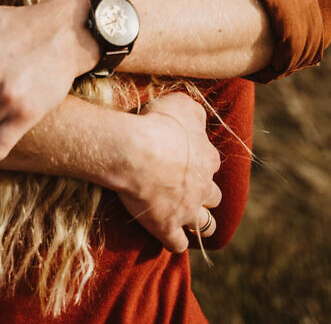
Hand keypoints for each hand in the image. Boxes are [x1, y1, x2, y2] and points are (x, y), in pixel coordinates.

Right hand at [115, 92, 221, 252]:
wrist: (135, 151)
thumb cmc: (157, 123)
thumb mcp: (181, 104)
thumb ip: (195, 113)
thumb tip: (199, 120)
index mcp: (208, 158)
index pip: (212, 163)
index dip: (200, 162)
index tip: (185, 158)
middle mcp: (203, 186)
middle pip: (213, 196)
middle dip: (204, 194)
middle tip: (186, 188)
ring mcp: (187, 210)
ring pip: (205, 225)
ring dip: (200, 223)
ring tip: (187, 218)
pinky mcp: (168, 227)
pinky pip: (178, 244)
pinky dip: (175, 241)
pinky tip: (168, 234)